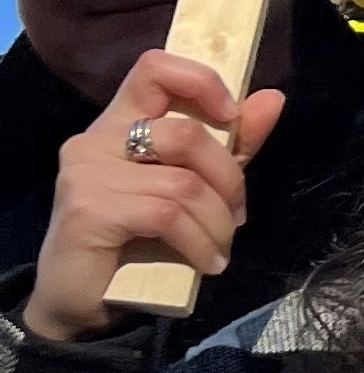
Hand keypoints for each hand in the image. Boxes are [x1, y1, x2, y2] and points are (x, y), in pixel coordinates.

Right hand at [27, 52, 283, 344]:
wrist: (82, 304)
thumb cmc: (137, 241)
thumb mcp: (192, 187)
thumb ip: (230, 144)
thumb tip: (272, 98)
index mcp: (119, 122)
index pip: (154, 68)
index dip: (201, 81)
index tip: (231, 116)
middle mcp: (96, 138)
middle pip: (185, 134)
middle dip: (229, 179)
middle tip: (236, 215)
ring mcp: (86, 172)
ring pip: (183, 181)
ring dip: (217, 221)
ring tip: (220, 247)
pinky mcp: (88, 210)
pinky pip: (166, 215)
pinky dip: (200, 242)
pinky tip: (207, 263)